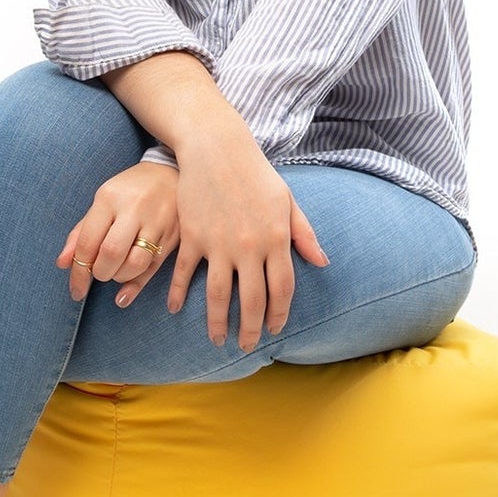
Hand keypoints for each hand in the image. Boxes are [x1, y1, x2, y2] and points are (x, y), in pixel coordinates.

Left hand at [58, 161, 180, 309]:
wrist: (169, 172)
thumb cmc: (129, 191)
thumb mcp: (102, 203)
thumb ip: (81, 233)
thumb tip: (62, 264)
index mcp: (109, 199)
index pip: (89, 242)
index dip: (79, 271)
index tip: (76, 290)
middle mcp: (134, 209)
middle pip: (111, 253)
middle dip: (100, 273)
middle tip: (99, 274)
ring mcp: (157, 222)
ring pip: (135, 264)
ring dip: (119, 277)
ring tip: (115, 273)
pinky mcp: (174, 235)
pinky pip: (154, 268)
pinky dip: (136, 286)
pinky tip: (124, 295)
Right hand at [169, 128, 328, 353]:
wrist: (218, 149)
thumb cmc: (257, 174)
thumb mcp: (288, 201)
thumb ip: (304, 234)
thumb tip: (321, 262)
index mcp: (277, 239)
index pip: (281, 290)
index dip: (278, 315)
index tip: (274, 330)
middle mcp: (249, 247)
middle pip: (252, 300)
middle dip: (251, 329)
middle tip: (247, 346)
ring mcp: (219, 243)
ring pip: (219, 295)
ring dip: (218, 322)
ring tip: (218, 340)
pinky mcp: (194, 236)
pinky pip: (186, 272)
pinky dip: (179, 293)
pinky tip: (176, 309)